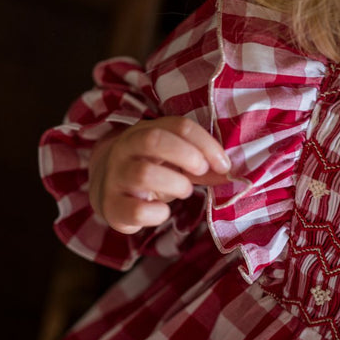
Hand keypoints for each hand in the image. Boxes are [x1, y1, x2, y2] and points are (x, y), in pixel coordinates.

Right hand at [88, 116, 230, 233]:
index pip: (178, 125)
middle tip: (202, 171)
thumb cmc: (150, 170)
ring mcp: (116, 176)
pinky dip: (157, 213)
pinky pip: (136, 210)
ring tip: (184, 191)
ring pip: (144, 173)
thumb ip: (202, 167)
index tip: (224, 164)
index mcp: (145, 131)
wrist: (107, 189)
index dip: (206, 144)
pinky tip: (162, 212)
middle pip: (154, 140)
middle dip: (186, 155)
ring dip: (175, 184)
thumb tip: (232, 176)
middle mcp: (126, 149)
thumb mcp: (175, 162)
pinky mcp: (112, 206)